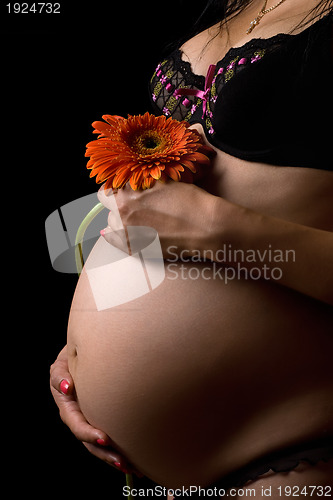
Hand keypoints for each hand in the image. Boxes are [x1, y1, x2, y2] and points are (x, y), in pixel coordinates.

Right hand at [50, 346, 136, 474]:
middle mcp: (80, 419)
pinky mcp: (103, 421)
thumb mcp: (60, 367)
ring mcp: (91, 422)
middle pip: (91, 443)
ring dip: (115, 458)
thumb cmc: (69, 361)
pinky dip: (122, 450)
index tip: (104, 438)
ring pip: (102, 446)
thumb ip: (59, 377)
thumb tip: (67, 387)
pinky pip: (112, 438)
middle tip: (123, 462)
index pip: (77, 425)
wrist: (82, 357)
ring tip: (132, 468)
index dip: (89, 434)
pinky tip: (136, 461)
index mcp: (68, 409)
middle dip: (106, 454)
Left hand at [98, 180, 216, 259]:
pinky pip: (114, 241)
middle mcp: (123, 215)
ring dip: (121, 219)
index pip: (106, 191)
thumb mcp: (161, 182)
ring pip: (112, 224)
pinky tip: (126, 232)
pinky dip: (116, 235)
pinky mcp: (135, 250)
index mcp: (126, 194)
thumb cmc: (189, 201)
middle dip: (118, 204)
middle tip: (135, 204)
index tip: (124, 192)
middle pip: (109, 207)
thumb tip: (124, 185)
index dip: (116, 189)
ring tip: (140, 218)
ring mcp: (127, 235)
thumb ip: (139, 183)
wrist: (206, 227)